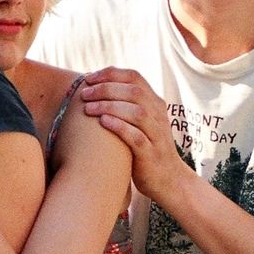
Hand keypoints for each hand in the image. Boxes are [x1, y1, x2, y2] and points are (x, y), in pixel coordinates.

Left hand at [79, 66, 187, 200]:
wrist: (168, 180)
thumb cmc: (145, 148)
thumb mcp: (140, 122)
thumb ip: (125, 104)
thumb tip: (95, 87)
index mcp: (154, 103)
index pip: (134, 77)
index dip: (110, 74)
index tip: (89, 79)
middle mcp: (158, 115)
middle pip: (134, 91)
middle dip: (106, 89)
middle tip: (84, 94)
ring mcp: (156, 135)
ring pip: (136, 112)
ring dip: (109, 106)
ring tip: (88, 108)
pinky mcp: (151, 154)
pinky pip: (136, 137)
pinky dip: (119, 127)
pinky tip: (102, 122)